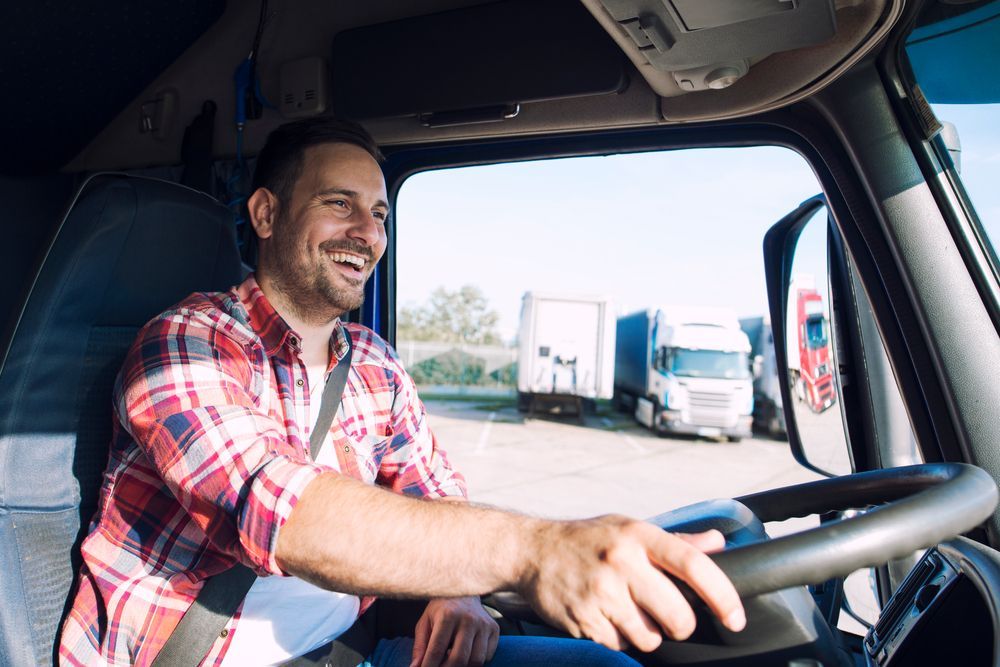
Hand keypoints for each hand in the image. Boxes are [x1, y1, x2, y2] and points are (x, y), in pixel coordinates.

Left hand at [410, 596, 499, 666]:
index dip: (429, 666)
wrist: (464, 591)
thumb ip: (420, 646)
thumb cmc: (441, 609)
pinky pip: (487, 656)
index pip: (437, 650)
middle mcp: (468, 619)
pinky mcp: (494, 629)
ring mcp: (483, 624)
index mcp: (448, 615)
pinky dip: (475, 661)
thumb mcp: (425, 622)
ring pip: (476, 661)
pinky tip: (466, 654)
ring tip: (452, 662)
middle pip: (458, 659)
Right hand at [521, 516, 744, 652]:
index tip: (735, 617)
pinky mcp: (584, 619)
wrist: (532, 550)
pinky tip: (603, 615)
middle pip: (678, 616)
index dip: (723, 595)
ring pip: (650, 637)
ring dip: (646, 632)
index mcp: (638, 535)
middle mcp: (621, 562)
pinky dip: (618, 637)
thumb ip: (676, 541)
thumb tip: (718, 542)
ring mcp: (601, 593)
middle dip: (680, 625)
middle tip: (666, 614)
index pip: (694, 565)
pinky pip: (620, 645)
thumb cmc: (588, 539)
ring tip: (626, 609)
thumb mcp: (630, 528)